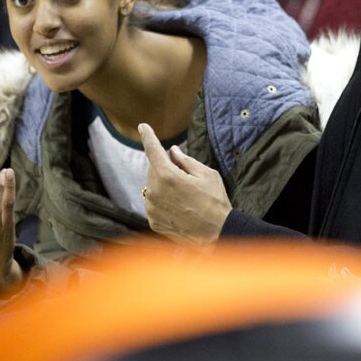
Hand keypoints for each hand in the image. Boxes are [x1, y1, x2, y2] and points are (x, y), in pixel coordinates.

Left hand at [140, 123, 230, 245]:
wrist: (217, 234)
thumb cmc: (215, 202)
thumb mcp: (207, 174)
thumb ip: (186, 161)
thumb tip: (173, 151)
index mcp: (167, 176)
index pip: (153, 150)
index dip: (148, 136)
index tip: (143, 126)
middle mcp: (154, 191)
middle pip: (154, 169)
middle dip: (166, 167)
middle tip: (186, 176)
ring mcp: (152, 208)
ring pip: (153, 187)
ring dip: (164, 184)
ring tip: (185, 195)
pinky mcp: (153, 221)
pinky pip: (154, 203)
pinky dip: (163, 200)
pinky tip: (180, 206)